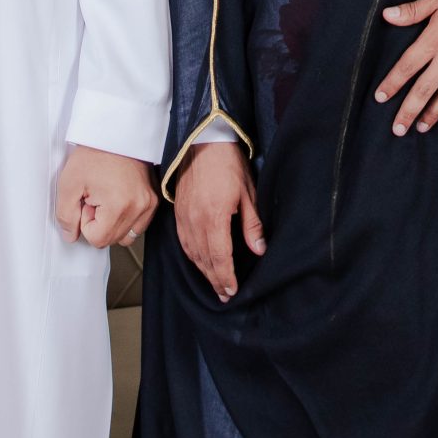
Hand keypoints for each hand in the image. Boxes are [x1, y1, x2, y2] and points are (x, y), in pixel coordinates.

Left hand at [55, 147, 156, 253]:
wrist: (116, 132)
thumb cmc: (94, 152)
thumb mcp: (68, 183)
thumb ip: (66, 216)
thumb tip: (71, 236)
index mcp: (120, 206)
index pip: (98, 240)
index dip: (86, 223)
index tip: (87, 200)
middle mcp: (140, 208)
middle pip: (113, 239)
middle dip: (100, 223)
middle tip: (96, 196)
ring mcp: (150, 204)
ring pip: (127, 235)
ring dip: (113, 223)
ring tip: (107, 198)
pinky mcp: (154, 199)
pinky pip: (139, 224)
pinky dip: (126, 218)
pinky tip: (118, 199)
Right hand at [174, 143, 265, 301]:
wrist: (203, 142)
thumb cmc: (228, 164)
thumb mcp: (248, 192)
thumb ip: (252, 223)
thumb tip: (259, 249)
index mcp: (214, 217)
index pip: (219, 257)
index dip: (226, 277)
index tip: (232, 291)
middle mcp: (195, 221)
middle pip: (204, 260)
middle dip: (215, 280)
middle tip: (225, 295)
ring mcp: (184, 217)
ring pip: (192, 253)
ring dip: (203, 271)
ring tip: (214, 284)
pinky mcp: (178, 212)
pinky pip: (183, 242)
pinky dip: (192, 256)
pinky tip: (199, 262)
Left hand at [376, 0, 437, 135]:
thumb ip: (414, 10)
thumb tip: (388, 15)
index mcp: (435, 39)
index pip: (407, 66)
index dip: (392, 83)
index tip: (380, 98)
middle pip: (424, 89)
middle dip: (409, 111)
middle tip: (398, 129)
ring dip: (433, 114)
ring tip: (422, 128)